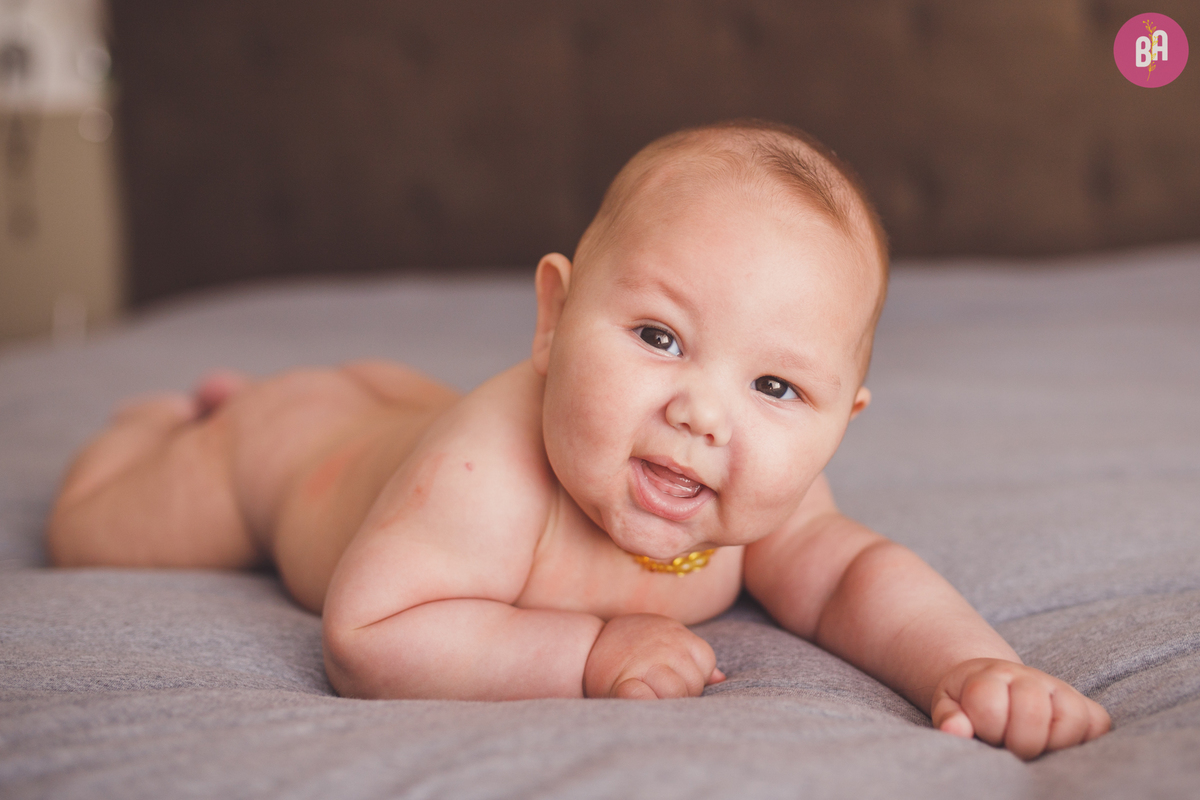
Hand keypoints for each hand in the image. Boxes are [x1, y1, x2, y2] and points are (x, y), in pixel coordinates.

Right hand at [584, 613, 724, 698]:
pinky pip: (646, 700)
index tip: (672, 678)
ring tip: (648, 696)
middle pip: (693, 683)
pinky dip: (647, 704)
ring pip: (675, 694)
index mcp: (676, 634)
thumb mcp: (663, 639)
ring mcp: (644, 664)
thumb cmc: (630, 647)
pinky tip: (639, 701)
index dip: (692, 677)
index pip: (705, 664)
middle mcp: (664, 646)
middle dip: (682, 694)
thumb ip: (690, 656)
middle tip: (658, 690)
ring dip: (665, 702)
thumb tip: (720, 679)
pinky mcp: (624, 684)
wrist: (584, 647)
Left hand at [931, 658, 1110, 759]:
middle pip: (1032, 711)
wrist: (996, 687)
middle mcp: (1029, 677)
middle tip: (1010, 746)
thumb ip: (949, 718)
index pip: (990, 704)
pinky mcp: (1086, 706)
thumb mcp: (949, 707)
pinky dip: (1084, 741)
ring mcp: (1060, 690)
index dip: (986, 728)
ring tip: (1035, 747)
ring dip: (1052, 743)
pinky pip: (1099, 724)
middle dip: (1018, 741)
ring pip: (1072, 717)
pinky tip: (1059, 746)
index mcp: (991, 675)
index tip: (984, 732)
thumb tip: (956, 730)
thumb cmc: (970, 704)